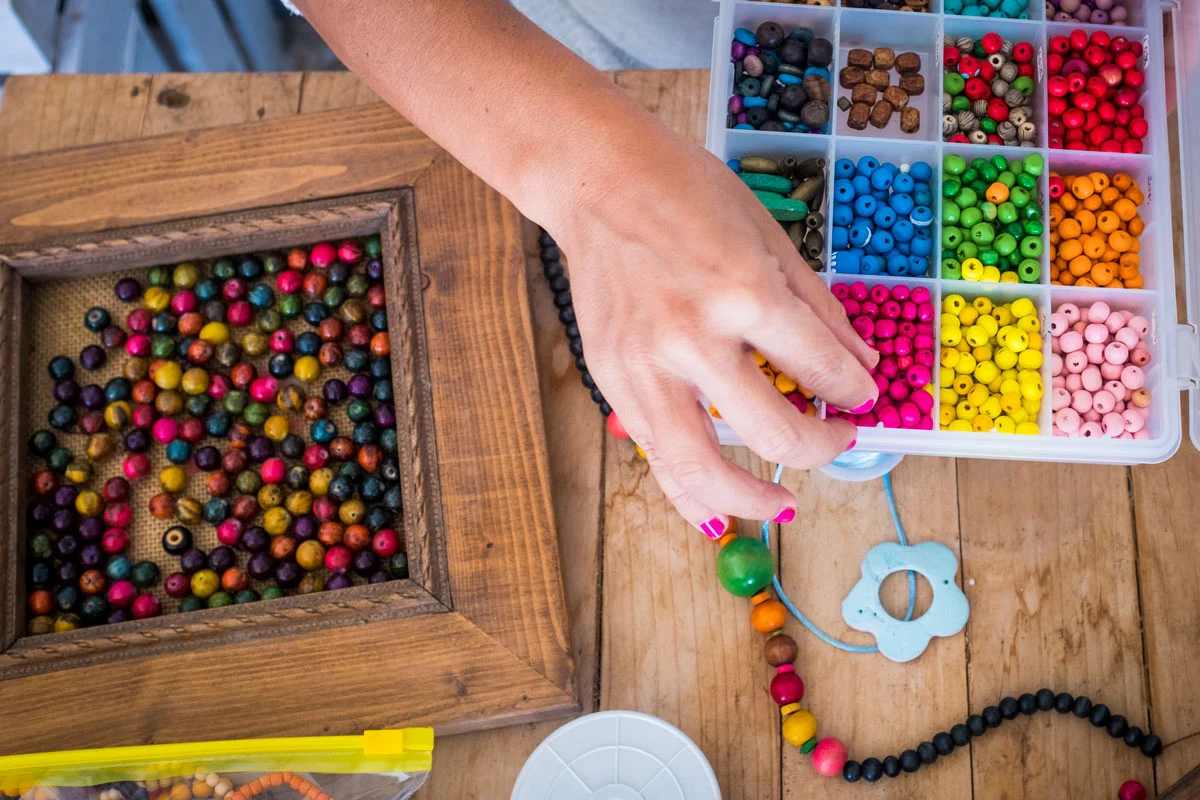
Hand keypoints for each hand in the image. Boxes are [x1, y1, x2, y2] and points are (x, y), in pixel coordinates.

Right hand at [549, 129, 877, 536]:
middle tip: (838, 439)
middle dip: (823, 447)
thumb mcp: (769, 236)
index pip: (820, 369)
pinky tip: (719, 513)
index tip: (862, 398)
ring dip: (753, 498)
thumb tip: (861, 366)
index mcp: (742, 294)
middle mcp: (694, 340)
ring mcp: (645, 367)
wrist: (595, 180)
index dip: (855, 392)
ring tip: (782, 504)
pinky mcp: (612, 380)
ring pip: (703, 469)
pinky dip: (689, 494)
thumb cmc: (683, 191)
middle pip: (775, 434)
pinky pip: (656, 456)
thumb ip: (818, 310)